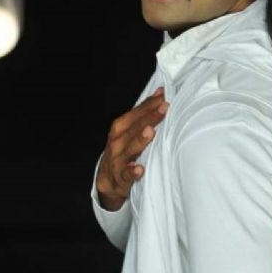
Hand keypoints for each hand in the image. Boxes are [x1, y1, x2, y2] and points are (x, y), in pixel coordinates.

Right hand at [96, 87, 167, 210]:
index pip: (136, 113)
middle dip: (149, 117)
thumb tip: (160, 92)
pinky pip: (126, 175)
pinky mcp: (120, 178)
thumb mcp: (130, 130)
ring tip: (151, 132)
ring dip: (139, 140)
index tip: (164, 96)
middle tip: (164, 108)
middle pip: (134, 128)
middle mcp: (117, 142)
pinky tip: (139, 169)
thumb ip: (144, 112)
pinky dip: (132, 172)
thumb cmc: (122, 151)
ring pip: (129, 149)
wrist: (107, 180)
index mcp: (120, 128)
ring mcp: (118, 160)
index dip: (149, 104)